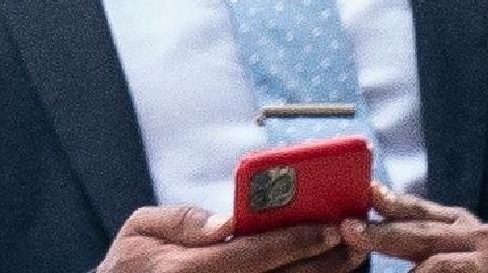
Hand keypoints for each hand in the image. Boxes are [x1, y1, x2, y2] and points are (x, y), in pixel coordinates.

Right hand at [93, 205, 354, 272]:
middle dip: (323, 262)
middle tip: (357, 239)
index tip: (333, 226)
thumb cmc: (129, 265)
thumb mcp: (140, 230)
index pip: (253, 255)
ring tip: (349, 255)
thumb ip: (184, 221)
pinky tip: (319, 271)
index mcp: (184, 271)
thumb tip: (228, 222)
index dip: (297, 241)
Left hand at [339, 183, 487, 272]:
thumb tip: (383, 239)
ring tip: (368, 250)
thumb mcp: (458, 253)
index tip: (367, 192)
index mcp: (461, 226)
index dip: (393, 202)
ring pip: (434, 259)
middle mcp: (475, 234)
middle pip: (421, 231)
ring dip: (400, 254)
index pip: (421, 212)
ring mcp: (487, 254)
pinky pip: (449, 270)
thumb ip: (428, 249)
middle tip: (349, 228)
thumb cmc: (487, 272)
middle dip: (382, 231)